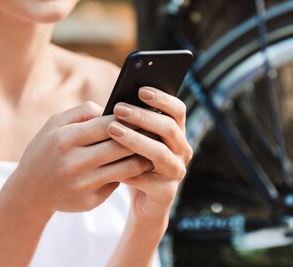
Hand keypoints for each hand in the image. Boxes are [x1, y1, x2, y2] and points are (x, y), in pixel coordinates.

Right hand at [8, 102, 153, 215]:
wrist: (29, 191)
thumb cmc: (46, 149)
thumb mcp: (54, 124)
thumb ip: (82, 112)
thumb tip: (112, 110)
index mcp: (64, 140)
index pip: (106, 125)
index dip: (127, 118)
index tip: (142, 113)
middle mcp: (73, 163)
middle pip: (119, 147)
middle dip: (140, 137)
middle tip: (156, 129)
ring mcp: (82, 185)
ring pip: (125, 168)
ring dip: (142, 157)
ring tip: (153, 148)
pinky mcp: (90, 201)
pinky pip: (116, 183)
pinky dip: (127, 174)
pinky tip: (136, 166)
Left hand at [107, 87, 192, 222]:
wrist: (142, 202)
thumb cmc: (135, 162)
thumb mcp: (135, 140)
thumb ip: (134, 124)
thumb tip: (117, 102)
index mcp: (177, 133)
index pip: (178, 110)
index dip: (162, 98)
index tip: (140, 89)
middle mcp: (183, 151)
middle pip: (170, 128)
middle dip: (143, 116)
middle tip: (118, 108)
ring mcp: (176, 172)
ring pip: (160, 153)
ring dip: (135, 139)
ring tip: (113, 130)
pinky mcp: (166, 193)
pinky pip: (147, 178)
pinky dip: (128, 168)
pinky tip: (110, 161)